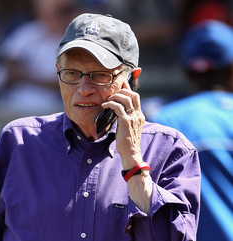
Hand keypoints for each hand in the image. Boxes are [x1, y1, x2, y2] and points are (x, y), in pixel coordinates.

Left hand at [102, 81, 150, 213]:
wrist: (131, 154)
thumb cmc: (127, 142)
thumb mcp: (128, 128)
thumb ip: (125, 118)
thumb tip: (117, 111)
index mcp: (139, 115)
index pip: (136, 97)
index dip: (128, 88)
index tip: (121, 84)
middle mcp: (138, 115)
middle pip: (133, 94)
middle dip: (122, 90)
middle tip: (112, 93)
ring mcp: (133, 118)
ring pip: (125, 98)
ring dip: (114, 97)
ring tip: (107, 101)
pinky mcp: (126, 122)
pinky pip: (118, 107)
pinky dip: (110, 104)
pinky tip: (104, 106)